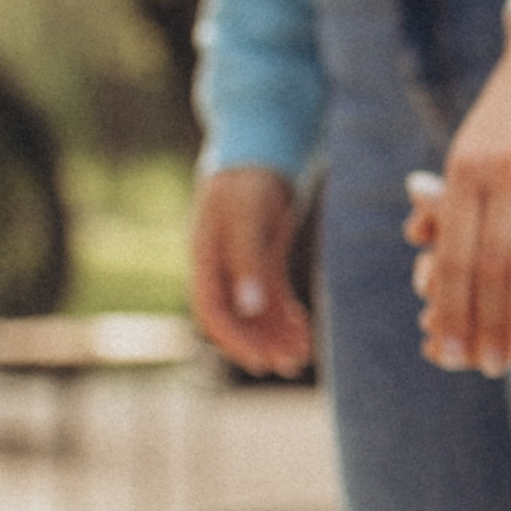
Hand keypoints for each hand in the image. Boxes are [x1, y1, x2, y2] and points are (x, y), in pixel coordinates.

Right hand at [191, 167, 312, 376]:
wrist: (262, 146)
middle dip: (260, 343)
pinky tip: (305, 331)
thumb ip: (247, 262)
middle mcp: (219, 264)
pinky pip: (271, 294)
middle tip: (289, 364)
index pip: (211, 311)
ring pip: (255, 310)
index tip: (260, 361)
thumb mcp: (248, 217)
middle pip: (235, 317)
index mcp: (205, 256)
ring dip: (276, 333)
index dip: (234, 340)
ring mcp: (241, 261)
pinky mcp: (262, 255)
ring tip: (302, 355)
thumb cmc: (250, 178)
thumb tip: (248, 309)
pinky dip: (286, 314)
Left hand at [421, 30, 510, 373]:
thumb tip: (416, 232)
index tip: (448, 354)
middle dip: (483, 327)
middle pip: (488, 269)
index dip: (451, 311)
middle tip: (484, 370)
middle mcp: (504, 175)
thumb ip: (450, 192)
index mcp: (466, 171)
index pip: (454, 257)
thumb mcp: (473, 144)